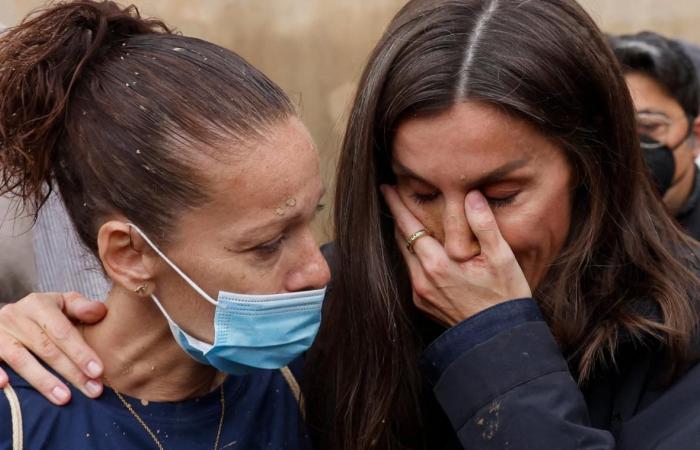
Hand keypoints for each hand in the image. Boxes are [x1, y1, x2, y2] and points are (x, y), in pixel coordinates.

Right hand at [0, 292, 106, 403]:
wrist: (11, 316)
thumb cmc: (45, 314)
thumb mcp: (63, 304)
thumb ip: (81, 307)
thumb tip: (100, 312)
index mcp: (38, 304)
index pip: (63, 331)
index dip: (81, 352)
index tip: (98, 371)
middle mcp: (15, 316)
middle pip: (46, 348)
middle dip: (71, 372)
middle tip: (92, 390)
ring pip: (20, 359)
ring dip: (43, 380)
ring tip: (64, 398)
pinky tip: (6, 385)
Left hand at [381, 186, 531, 325]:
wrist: (499, 338)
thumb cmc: (505, 296)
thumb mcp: (502, 257)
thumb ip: (484, 224)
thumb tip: (472, 195)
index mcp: (437, 264)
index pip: (409, 226)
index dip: (397, 205)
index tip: (386, 188)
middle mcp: (421, 279)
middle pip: (402, 239)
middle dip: (398, 216)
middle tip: (394, 195)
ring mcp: (420, 293)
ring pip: (406, 256)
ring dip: (405, 236)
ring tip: (407, 217)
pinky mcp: (423, 303)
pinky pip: (412, 272)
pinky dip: (414, 256)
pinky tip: (423, 248)